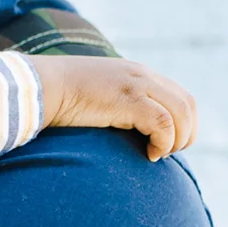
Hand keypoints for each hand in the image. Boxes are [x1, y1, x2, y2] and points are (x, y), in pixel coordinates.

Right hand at [30, 56, 197, 161]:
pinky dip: (163, 144)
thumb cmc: (61, 96)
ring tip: (157, 153)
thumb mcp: (98, 93)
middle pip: (188, 105)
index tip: (165, 143)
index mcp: (136, 72)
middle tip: (167, 152)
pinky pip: (164, 125)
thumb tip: (132, 126)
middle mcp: (141, 74)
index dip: (183, 123)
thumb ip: (118, 101)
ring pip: (182, 115)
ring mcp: (136, 84)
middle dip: (186, 134)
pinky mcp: (129, 99)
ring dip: (177, 140)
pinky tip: (149, 154)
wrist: (39, 86)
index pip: (180, 96)